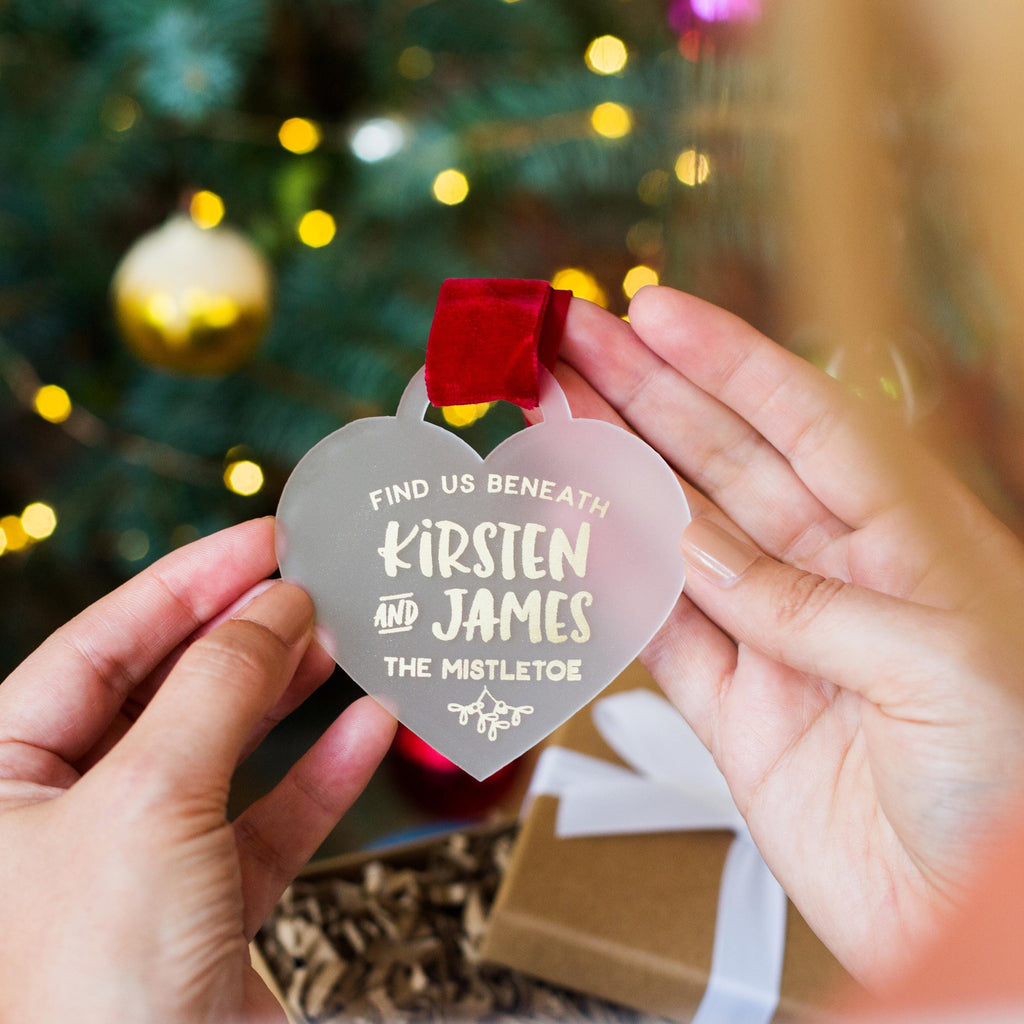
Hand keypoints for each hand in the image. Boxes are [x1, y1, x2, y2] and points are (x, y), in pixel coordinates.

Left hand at [0, 518, 395, 1023]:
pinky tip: (371, 726)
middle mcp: (62, 815)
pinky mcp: (205, 911)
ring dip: (291, 695)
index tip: (265, 537)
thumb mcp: (150, 798)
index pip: (102, 644)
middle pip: (168, 689)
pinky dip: (323, 774)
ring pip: (225, 750)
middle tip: (315, 581)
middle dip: (246, 633)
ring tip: (348, 639)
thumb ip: (219, 687)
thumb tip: (277, 604)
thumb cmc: (89, 982)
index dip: (189, 582)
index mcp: (2, 777)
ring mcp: (138, 863)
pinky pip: (269, 820)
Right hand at [551, 287, 1023, 984]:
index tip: (654, 312)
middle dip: (645, 392)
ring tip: (550, 409)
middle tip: (572, 337)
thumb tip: (687, 545)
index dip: (728, 360)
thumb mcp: (936, 665)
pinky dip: (608, 581)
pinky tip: (567, 524)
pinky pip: (657, 632)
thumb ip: (801, 601)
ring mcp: (776, 640)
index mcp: (912, 540)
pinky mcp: (733, 710)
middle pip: (723, 461)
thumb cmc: (1016, 791)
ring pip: (674, 537)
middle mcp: (836, 576)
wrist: (988, 928)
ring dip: (609, 471)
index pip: (808, 423)